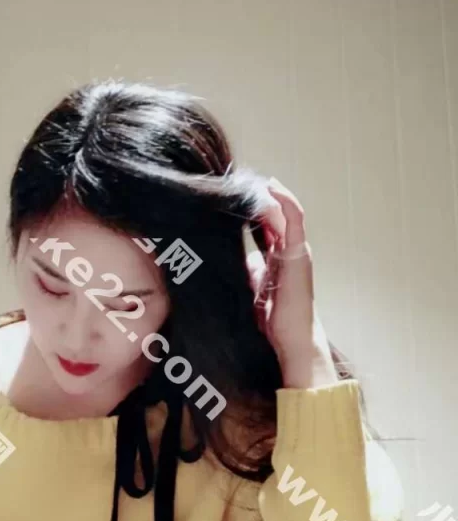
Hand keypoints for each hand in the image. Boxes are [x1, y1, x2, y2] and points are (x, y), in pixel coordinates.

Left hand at [247, 176, 337, 387]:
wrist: (289, 343)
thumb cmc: (269, 324)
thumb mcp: (247, 291)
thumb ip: (241, 272)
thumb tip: (220, 259)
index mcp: (276, 260)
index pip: (265, 226)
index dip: (251, 209)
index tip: (230, 196)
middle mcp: (288, 252)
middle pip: (274, 215)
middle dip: (260, 197)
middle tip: (239, 180)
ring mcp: (296, 251)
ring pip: (285, 211)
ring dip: (271, 193)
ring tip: (255, 177)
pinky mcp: (299, 254)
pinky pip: (293, 219)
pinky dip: (283, 202)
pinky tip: (270, 188)